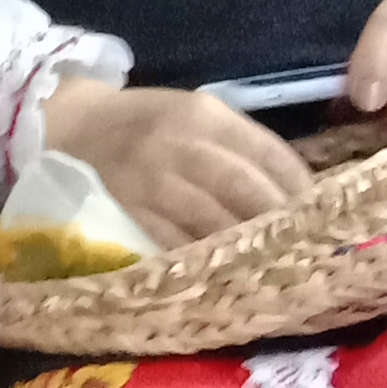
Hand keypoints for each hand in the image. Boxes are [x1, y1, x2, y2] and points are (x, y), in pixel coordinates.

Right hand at [42, 76, 309, 247]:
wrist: (67, 126)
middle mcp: (178, 143)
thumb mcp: (192, 116)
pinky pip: (171, 240)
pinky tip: (220, 273)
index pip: (268, 152)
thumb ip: (238, 146)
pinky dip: (200, 258)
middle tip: (303, 251)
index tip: (319, 216)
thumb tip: (294, 192)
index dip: (298, 188)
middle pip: (244, 189)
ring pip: (211, 220)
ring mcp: (148, 179)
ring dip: (243, 247)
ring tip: (269, 268)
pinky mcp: (123, 210)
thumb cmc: (143, 125)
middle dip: (277, 222)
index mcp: (204, 114)